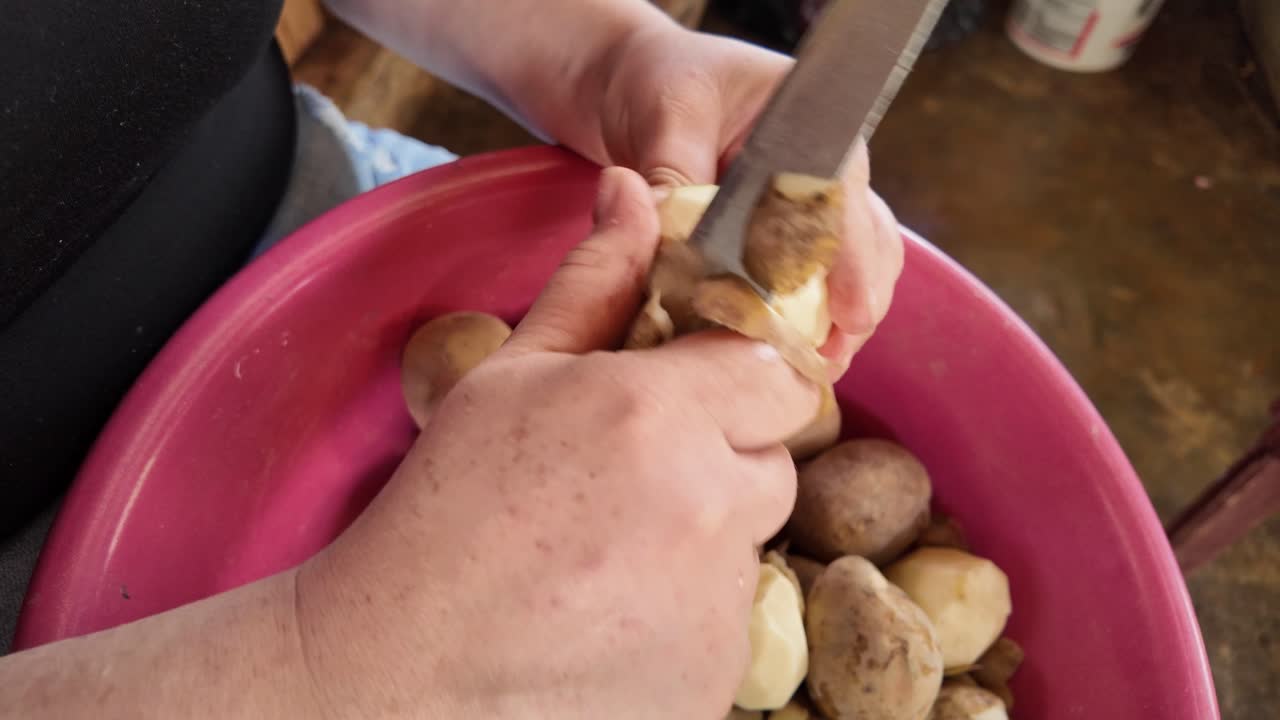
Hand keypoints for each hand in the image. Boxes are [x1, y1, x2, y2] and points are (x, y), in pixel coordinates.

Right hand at [293, 168, 820, 718]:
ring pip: (748, 542)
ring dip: (700, 539)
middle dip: (720, 462)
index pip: (781, 374)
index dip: (738, 384)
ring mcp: (718, 601)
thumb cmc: (445, 512)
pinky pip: (727, 617)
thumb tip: (634, 192)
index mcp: (661, 413)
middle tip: (630, 483)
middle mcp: (709, 505)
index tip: (694, 398)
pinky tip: (608, 613)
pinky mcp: (715, 674)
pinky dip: (684, 612)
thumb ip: (594, 282)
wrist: (405, 667)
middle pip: (772, 461)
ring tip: (605, 555)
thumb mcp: (512, 376)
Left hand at [590, 25, 904, 376]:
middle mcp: (827, 169)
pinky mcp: (785, 238)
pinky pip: (812, 282)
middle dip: (858, 302)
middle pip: (868, 242)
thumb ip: (675, 170)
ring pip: (852, 269)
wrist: (642, 81)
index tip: (850, 311)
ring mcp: (811, 206)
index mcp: (813, 127)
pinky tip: (793, 356)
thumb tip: (670, 233)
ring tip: (819, 367)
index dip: (852, 260)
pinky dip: (807, 318)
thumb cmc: (663, 82)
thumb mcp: (667, 114)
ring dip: (839, 318)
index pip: (845, 198)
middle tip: (833, 357)